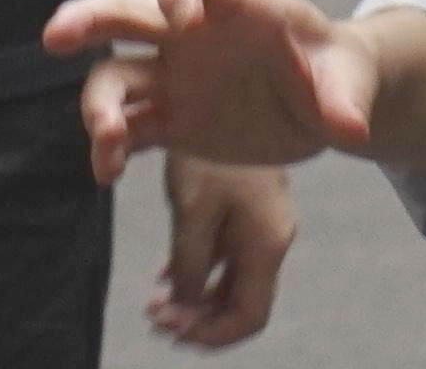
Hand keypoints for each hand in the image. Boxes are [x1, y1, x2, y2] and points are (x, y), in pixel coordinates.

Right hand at [47, 0, 381, 171]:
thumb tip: (350, 127)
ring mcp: (172, 77)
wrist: (323, 105)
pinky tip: (107, 173)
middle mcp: (187, 35)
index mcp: (231, 5)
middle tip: (56, 36)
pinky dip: (110, 149)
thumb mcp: (351, 78)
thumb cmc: (337, 72)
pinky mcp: (170, 121)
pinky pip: (128, 132)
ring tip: (107, 141)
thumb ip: (345, 97)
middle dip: (87, 19)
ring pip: (114, 78)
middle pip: (123, 13)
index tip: (179, 19)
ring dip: (99, 105)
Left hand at [147, 153, 297, 347]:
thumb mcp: (193, 209)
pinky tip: (166, 274)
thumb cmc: (211, 150)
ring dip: (195, 297)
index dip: (211, 335)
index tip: (171, 333)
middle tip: (156, 321)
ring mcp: (260, 224)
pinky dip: (199, 270)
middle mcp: (270, 239)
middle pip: (241, 302)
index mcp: (267, 244)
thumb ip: (189, 263)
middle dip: (199, 320)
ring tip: (157, 304)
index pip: (249, 316)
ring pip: (231, 280)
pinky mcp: (245, 209)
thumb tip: (182, 306)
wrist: (229, 90)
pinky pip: (225, 254)